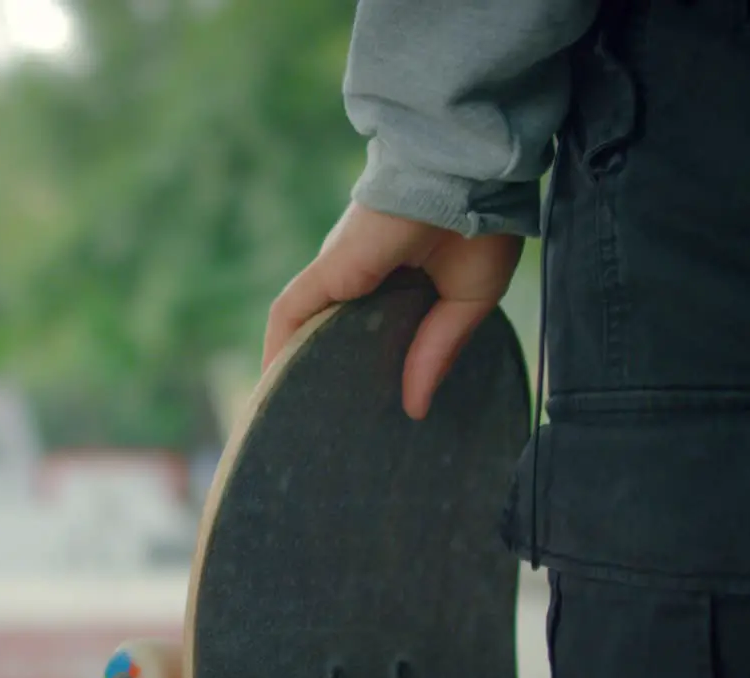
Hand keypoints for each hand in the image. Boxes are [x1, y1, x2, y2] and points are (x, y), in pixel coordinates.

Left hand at [263, 201, 522, 419]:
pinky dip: (277, 347)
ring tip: (290, 416)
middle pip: (328, 332)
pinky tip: (270, 386)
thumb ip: (436, 351)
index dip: (359, 367)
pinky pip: (289, 313)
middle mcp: (359, 279)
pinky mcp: (329, 269)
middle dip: (321, 375)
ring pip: (303, 326)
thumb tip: (415, 407)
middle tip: (322, 427)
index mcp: (396, 284)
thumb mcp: (466, 301)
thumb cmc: (479, 225)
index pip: (365, 332)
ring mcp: (340, 274)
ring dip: (293, 366)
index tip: (362, 409)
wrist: (469, 177)